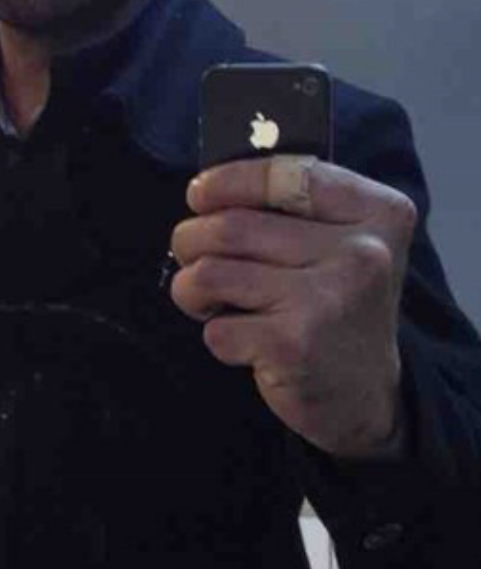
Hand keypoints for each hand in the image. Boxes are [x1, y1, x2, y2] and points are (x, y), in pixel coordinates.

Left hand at [169, 155, 416, 458]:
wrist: (367, 395)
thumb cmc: (334, 302)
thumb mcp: (340, 240)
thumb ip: (292, 205)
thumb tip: (209, 185)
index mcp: (377, 212)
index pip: (285, 173)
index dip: (228, 180)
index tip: (200, 194)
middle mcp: (361, 253)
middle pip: (232, 225)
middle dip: (193, 240)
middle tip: (192, 254)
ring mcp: (327, 299)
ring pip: (212, 272)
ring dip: (191, 287)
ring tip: (209, 299)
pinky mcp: (295, 345)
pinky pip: (217, 327)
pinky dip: (217, 335)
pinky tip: (245, 340)